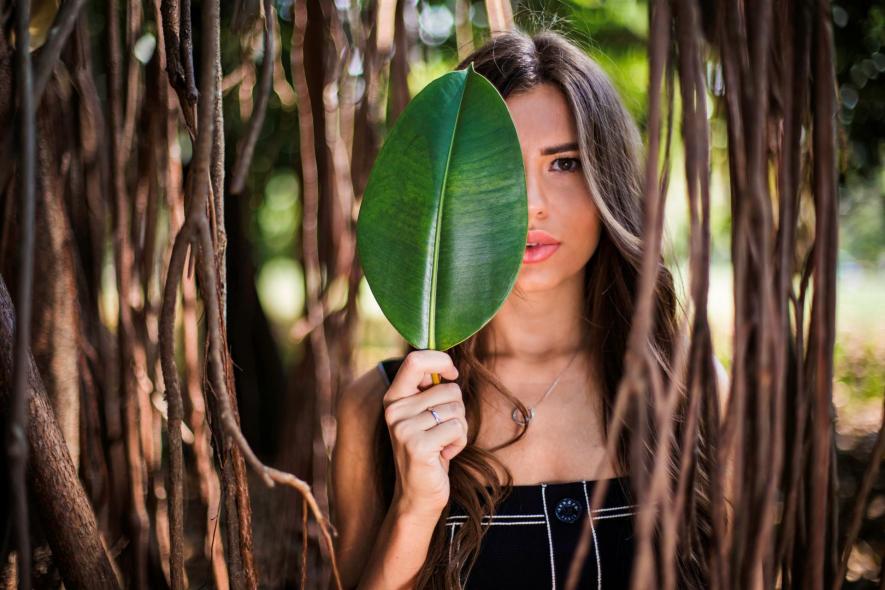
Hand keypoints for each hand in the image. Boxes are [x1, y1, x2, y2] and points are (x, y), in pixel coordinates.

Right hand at [382, 350, 467, 518]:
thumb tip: (447, 365)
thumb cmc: (429, 451)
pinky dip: (459, 442)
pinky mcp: (418, 445)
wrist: (417, 496)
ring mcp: (403, 428)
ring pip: (456, 409)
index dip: (441, 360)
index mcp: (394, 398)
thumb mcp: (424, 416)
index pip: (415, 360)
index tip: (452, 375)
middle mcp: (394, 411)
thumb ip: (429, 390)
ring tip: (442, 444)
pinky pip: (458, 427)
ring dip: (459, 429)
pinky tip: (444, 455)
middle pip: (449, 389)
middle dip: (457, 409)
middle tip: (442, 431)